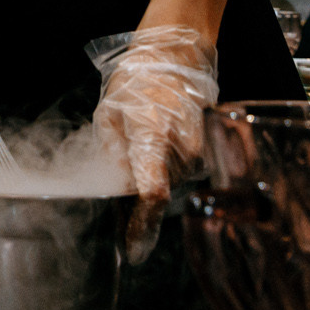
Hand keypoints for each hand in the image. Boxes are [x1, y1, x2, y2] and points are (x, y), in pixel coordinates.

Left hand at [90, 26, 217, 263]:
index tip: (133, 249)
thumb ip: (112, 152)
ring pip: (167, 187)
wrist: (175, 59)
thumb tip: (115, 187)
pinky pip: (176, 176)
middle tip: (118, 226)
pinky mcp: (201, 155)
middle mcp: (181, 151)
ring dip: (148, 191)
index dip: (143, 225)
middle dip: (136, 211)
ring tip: (129, 178)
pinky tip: (144, 164)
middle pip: (157, 195)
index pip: (153, 193)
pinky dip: (160, 177)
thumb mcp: (109, 114)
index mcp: (154, 138)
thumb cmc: (137, 83)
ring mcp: (195, 154)